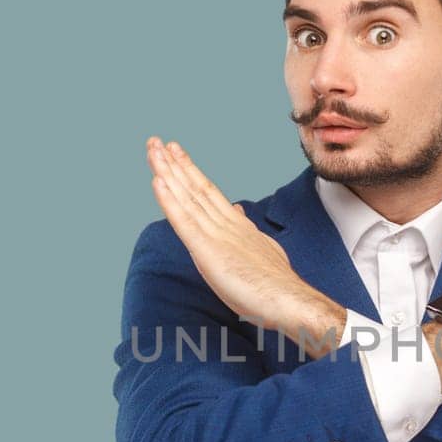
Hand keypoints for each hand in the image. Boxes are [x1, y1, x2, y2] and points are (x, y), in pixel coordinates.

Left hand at [146, 137, 343, 355]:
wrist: (289, 299)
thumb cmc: (276, 286)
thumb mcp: (260, 250)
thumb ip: (246, 230)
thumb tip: (237, 212)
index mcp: (237, 226)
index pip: (208, 193)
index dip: (190, 171)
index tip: (176, 152)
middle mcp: (226, 224)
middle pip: (195, 187)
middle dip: (174, 163)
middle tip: (156, 141)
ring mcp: (217, 235)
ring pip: (187, 197)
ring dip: (167, 172)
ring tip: (152, 149)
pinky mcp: (208, 251)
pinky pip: (184, 221)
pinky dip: (169, 201)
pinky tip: (157, 181)